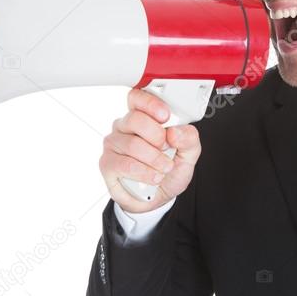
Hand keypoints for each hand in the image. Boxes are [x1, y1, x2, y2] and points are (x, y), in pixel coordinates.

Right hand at [99, 87, 201, 213]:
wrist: (158, 198)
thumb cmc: (168, 170)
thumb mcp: (188, 154)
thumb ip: (189, 139)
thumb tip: (175, 131)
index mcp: (142, 117)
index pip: (137, 98)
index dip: (150, 104)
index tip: (165, 116)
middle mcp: (124, 127)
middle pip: (135, 119)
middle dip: (157, 136)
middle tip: (166, 149)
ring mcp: (113, 145)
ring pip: (132, 144)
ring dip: (154, 160)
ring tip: (164, 168)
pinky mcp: (107, 164)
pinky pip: (125, 164)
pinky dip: (144, 172)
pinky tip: (154, 177)